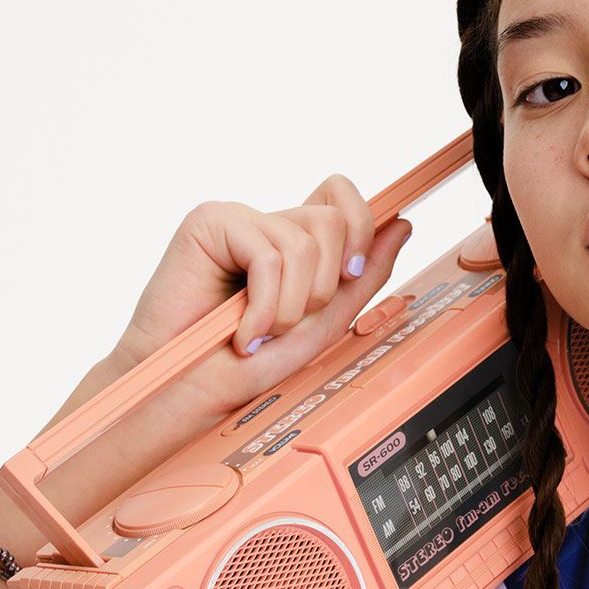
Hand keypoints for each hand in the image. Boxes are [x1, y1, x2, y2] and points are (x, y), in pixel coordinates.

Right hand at [113, 173, 412, 417]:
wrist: (187, 389)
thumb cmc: (246, 363)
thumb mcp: (323, 320)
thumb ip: (364, 275)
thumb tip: (401, 225)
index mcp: (296, 243)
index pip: (342, 199)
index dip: (361, 227)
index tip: (352, 273)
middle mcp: (269, 225)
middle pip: (332, 220)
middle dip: (321, 288)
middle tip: (285, 322)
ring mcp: (239, 221)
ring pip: (306, 241)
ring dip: (290, 307)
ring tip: (260, 333)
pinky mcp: (209, 224)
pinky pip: (269, 256)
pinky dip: (264, 308)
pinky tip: (243, 334)